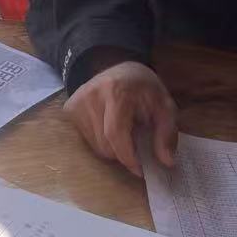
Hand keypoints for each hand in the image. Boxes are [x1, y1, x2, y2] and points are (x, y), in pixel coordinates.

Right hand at [65, 58, 177, 174]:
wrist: (117, 67)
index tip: (141, 170)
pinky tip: (108, 127)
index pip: (115, 133)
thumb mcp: (164, 106)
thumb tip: (167, 162)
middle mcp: (91, 96)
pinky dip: (101, 142)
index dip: (128, 156)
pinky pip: (87, 141)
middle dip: (123, 153)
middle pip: (105, 144)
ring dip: (113, 149)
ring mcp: (77, 103)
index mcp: (117, 92)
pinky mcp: (69, 110)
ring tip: (123, 132)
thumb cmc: (143, 88)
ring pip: (95, 146)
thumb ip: (167, 133)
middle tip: (137, 145)